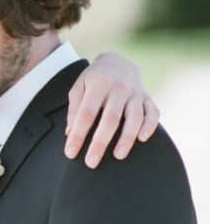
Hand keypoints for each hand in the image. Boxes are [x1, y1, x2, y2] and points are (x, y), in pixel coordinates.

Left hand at [65, 51, 158, 167]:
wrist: (118, 62)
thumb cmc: (94, 80)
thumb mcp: (79, 87)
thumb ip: (74, 109)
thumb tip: (70, 133)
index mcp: (98, 84)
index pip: (86, 113)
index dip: (78, 134)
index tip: (70, 153)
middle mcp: (119, 87)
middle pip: (110, 118)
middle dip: (100, 142)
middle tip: (91, 162)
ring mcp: (136, 92)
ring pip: (134, 117)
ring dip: (127, 138)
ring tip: (118, 156)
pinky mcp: (147, 98)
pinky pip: (153, 112)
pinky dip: (150, 126)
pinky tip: (142, 139)